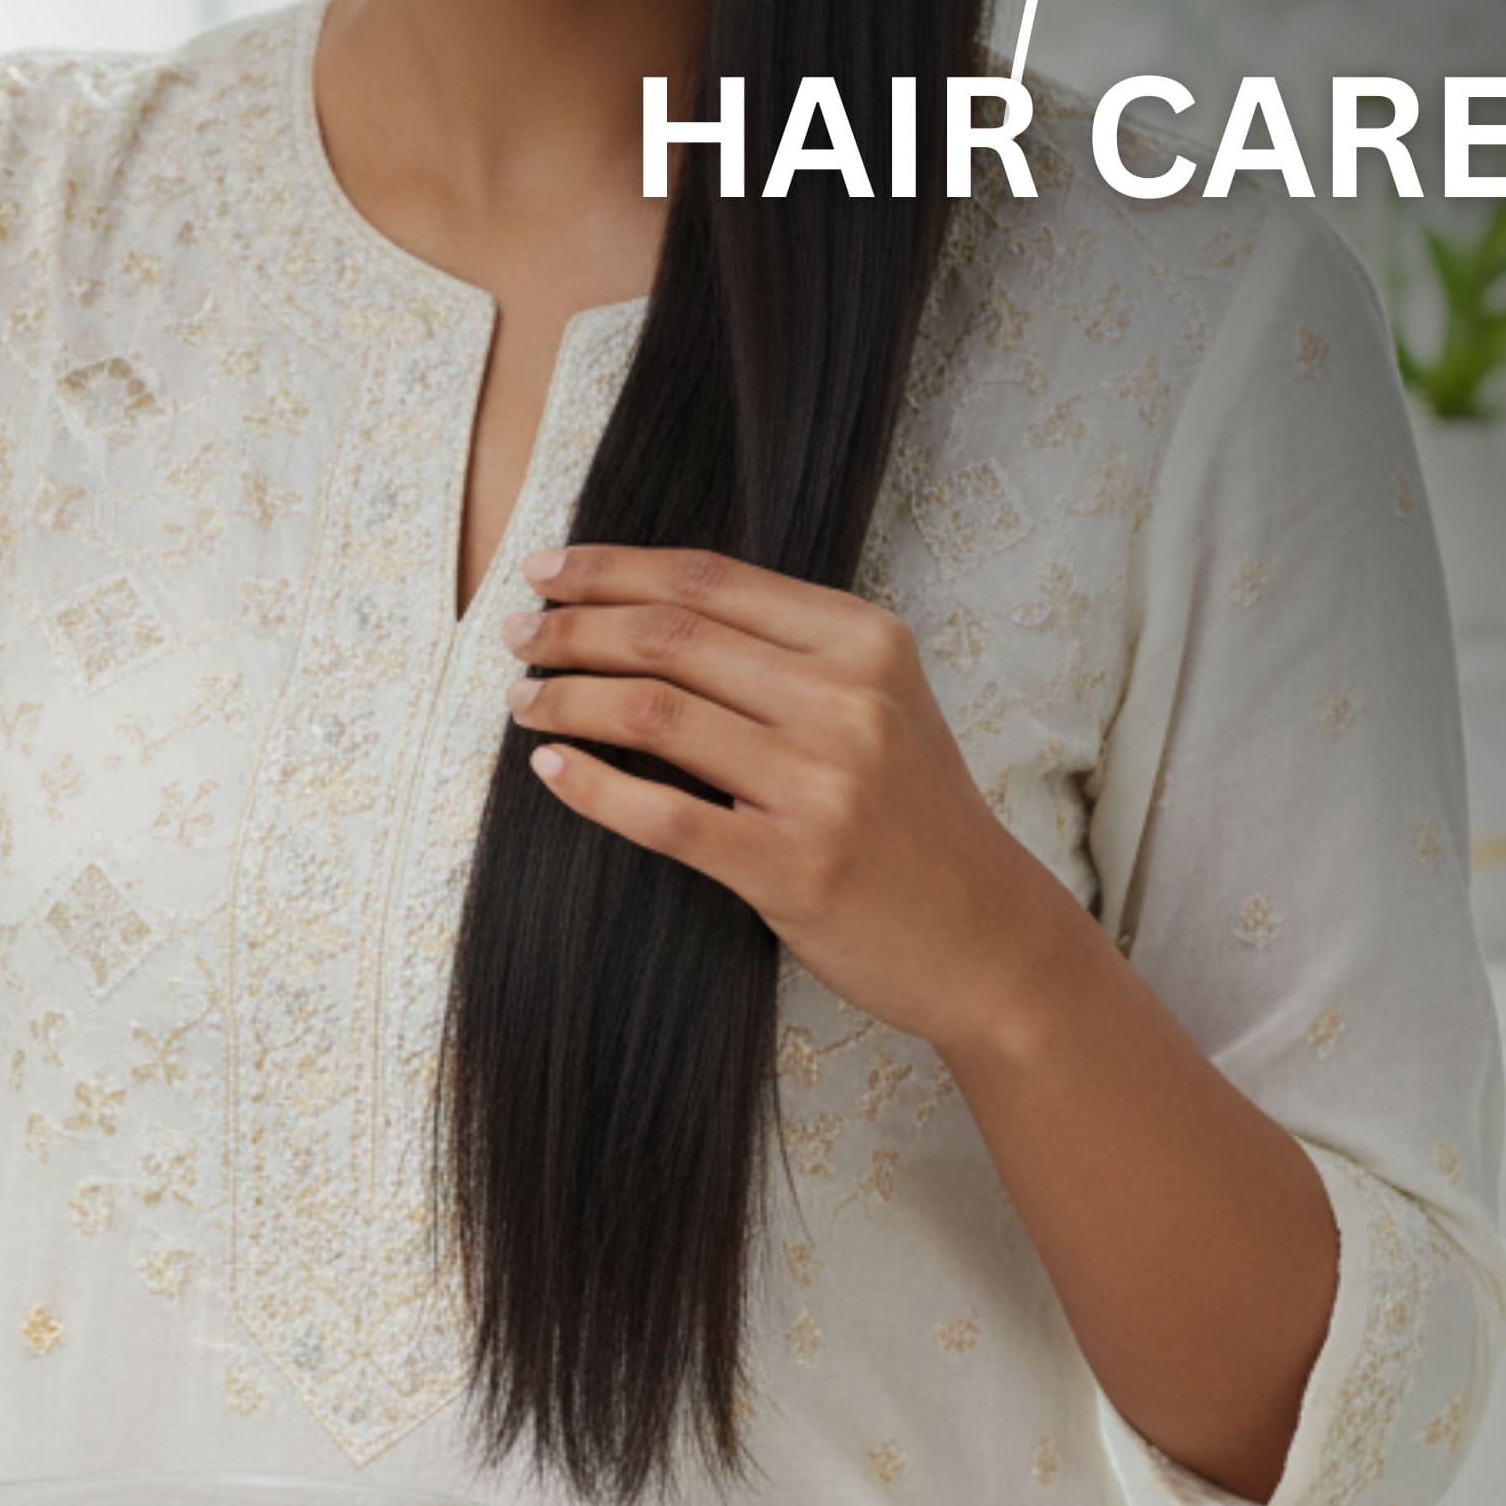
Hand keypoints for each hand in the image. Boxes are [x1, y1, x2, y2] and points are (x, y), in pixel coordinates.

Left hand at [499, 543, 1094, 1065]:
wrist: (988, 938)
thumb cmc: (912, 813)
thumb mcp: (876, 701)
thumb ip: (783, 649)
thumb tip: (640, 604)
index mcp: (863, 641)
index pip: (706, 580)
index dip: (610, 568)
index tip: (545, 569)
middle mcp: (846, 701)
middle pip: (668, 638)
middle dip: (572, 628)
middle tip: (517, 637)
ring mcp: (820, 785)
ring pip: (652, 713)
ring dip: (567, 700)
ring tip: (522, 700)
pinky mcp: (790, 866)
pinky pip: (660, 814)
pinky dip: (589, 785)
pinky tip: (550, 767)